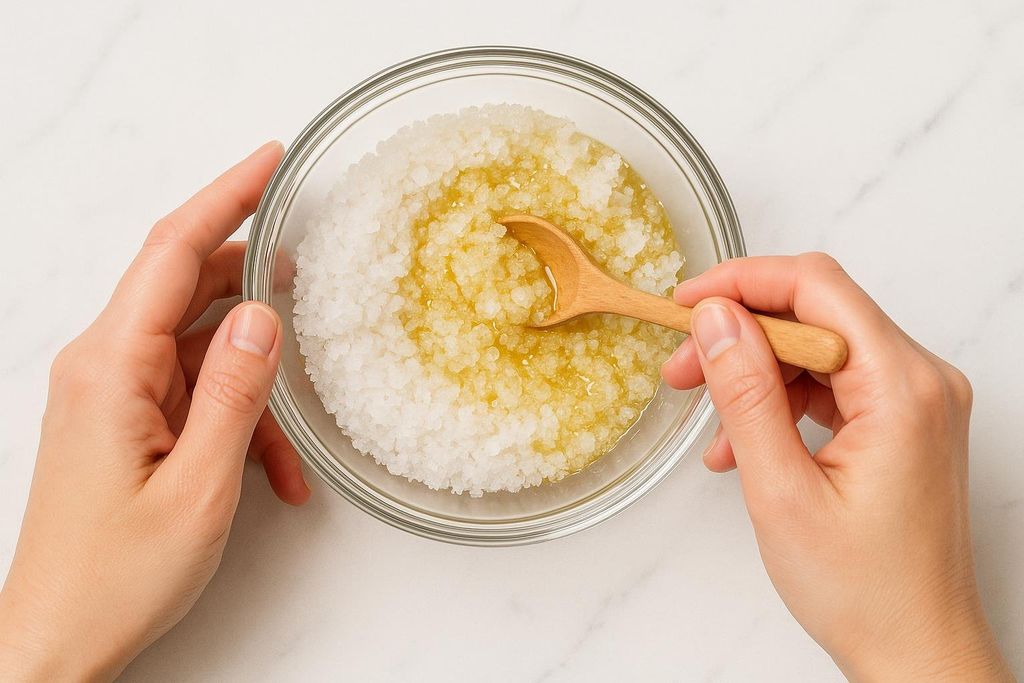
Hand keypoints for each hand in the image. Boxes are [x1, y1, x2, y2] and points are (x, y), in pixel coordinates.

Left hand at [0, 141, 308, 680]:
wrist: (59, 638)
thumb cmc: (115, 575)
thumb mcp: (201, 486)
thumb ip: (237, 392)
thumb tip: (263, 314)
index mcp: (112, 366)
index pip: (172, 251)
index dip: (226, 196)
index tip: (270, 160)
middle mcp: (106, 365)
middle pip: (188, 287)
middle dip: (253, 282)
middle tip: (313, 278)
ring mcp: (115, 391)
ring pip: (202, 345)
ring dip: (256, 378)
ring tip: (296, 426)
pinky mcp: (128, 418)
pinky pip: (194, 390)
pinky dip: (239, 416)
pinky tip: (273, 471)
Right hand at [661, 254, 1011, 680]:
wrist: (914, 650)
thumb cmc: (864, 590)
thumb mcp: (782, 490)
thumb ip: (746, 394)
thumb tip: (716, 319)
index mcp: (903, 389)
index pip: (817, 287)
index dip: (742, 282)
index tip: (686, 303)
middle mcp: (920, 382)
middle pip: (815, 315)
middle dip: (740, 334)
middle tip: (681, 368)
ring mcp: (915, 403)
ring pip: (818, 349)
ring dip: (754, 373)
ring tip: (704, 414)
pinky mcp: (902, 424)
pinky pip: (831, 386)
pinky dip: (780, 402)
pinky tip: (741, 444)